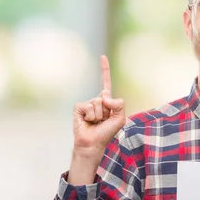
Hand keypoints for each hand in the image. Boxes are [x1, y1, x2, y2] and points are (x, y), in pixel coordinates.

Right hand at [68, 56, 124, 184]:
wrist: (93, 143)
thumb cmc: (107, 133)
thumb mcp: (120, 119)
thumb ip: (119, 104)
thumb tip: (104, 95)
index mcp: (107, 102)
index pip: (106, 83)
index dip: (104, 70)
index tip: (102, 57)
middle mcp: (96, 101)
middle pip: (105, 97)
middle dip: (107, 111)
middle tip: (102, 122)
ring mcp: (87, 104)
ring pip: (97, 102)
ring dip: (99, 115)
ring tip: (95, 123)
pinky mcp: (79, 108)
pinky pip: (88, 106)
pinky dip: (90, 116)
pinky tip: (87, 122)